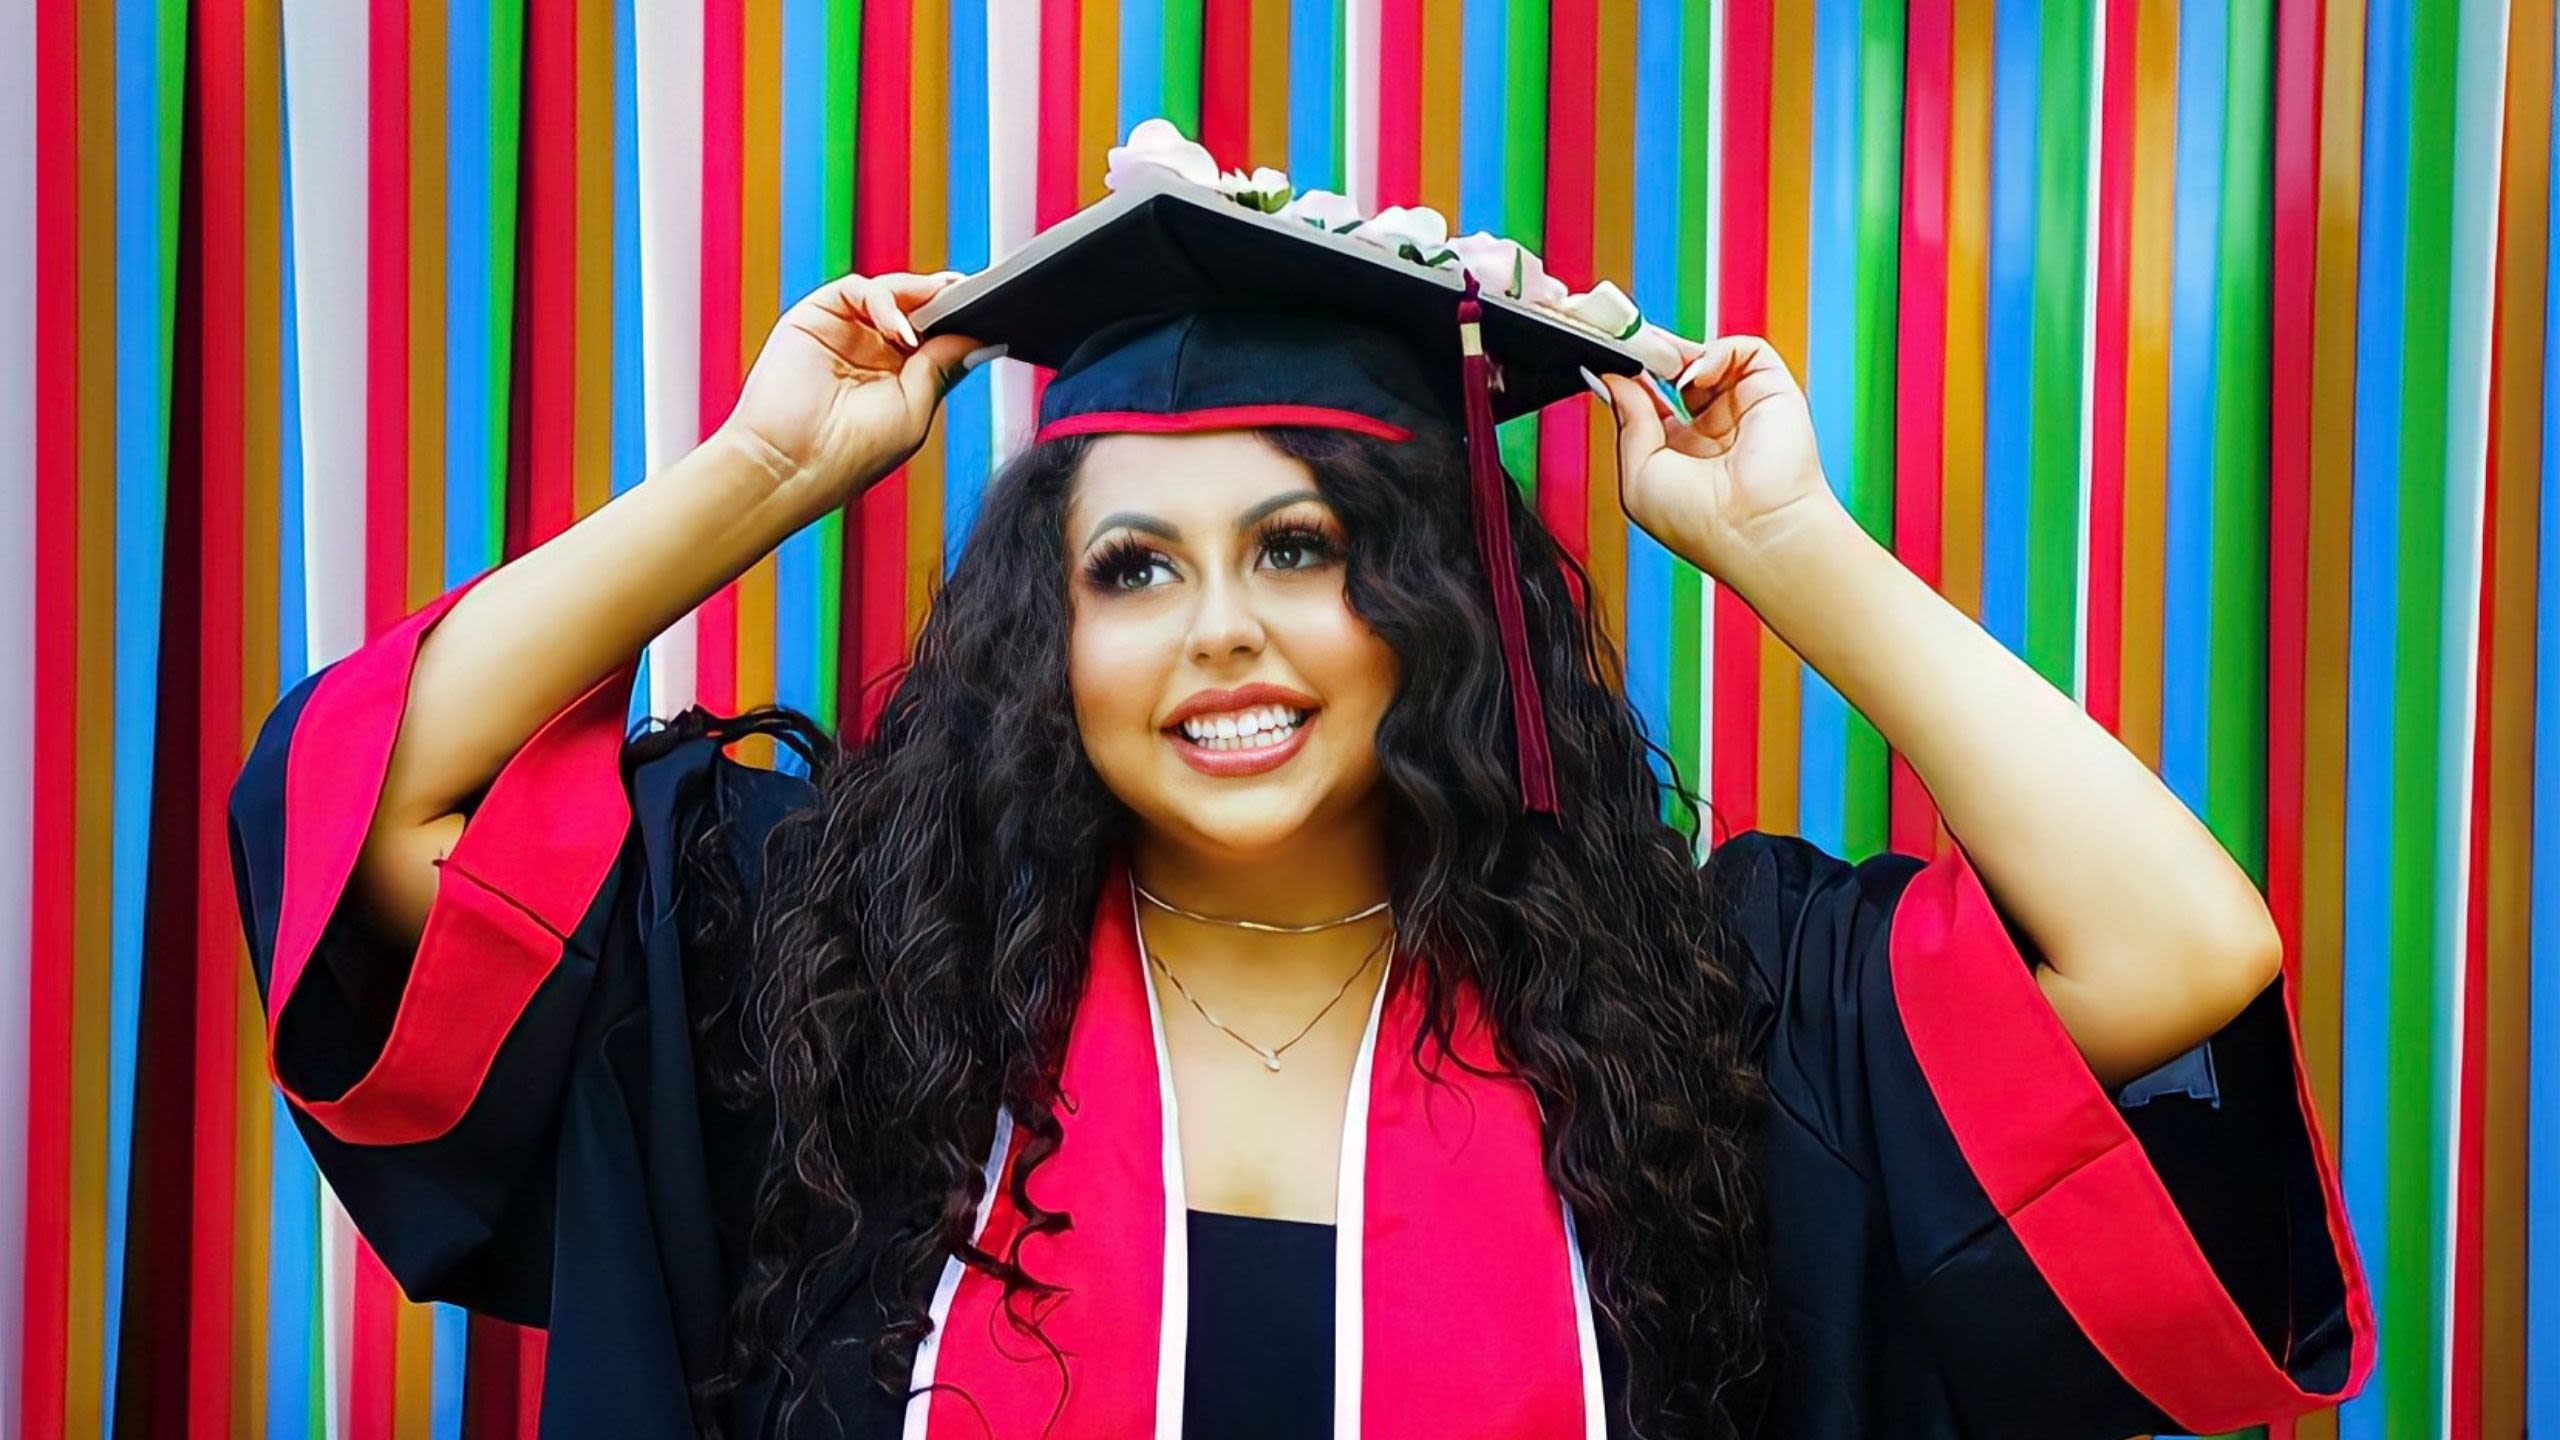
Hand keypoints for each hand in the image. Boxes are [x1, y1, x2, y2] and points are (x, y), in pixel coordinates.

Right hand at [713, 269, 989, 525]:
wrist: (791, 464)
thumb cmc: (851, 454)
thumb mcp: (914, 409)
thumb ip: (942, 367)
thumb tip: (980, 338)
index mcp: (899, 377)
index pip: (936, 335)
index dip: (959, 319)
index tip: (986, 309)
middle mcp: (873, 351)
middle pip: (917, 307)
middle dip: (944, 300)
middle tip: (970, 295)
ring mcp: (845, 332)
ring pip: (891, 293)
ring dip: (918, 297)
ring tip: (933, 316)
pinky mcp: (817, 316)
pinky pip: (858, 289)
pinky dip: (885, 299)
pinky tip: (899, 329)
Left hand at [1592, 335, 1837, 581]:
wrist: (1751, 529)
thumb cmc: (1696, 521)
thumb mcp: (1638, 471)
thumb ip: (1628, 420)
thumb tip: (1614, 379)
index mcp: (1679, 452)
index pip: (1652, 400)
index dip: (1631, 377)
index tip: (1609, 360)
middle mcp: (1712, 428)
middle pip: (1677, 371)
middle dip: (1652, 356)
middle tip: (1630, 345)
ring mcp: (1742, 407)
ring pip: (1708, 357)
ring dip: (1680, 353)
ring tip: (1662, 364)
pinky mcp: (1771, 390)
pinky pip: (1745, 350)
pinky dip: (1717, 351)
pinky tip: (1698, 377)